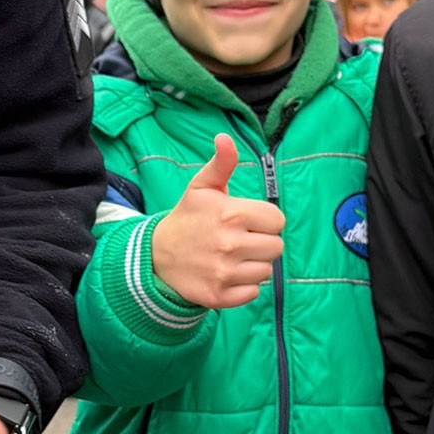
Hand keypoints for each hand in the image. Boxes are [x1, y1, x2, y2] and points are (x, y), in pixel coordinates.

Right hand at [149, 134, 285, 309]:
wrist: (155, 257)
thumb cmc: (187, 218)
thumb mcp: (201, 187)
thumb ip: (221, 163)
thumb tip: (225, 138)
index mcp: (230, 214)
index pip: (277, 220)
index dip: (265, 220)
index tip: (247, 221)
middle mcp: (229, 244)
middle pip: (276, 247)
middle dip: (262, 242)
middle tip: (240, 240)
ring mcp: (224, 272)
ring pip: (266, 271)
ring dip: (253, 265)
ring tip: (232, 257)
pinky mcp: (220, 296)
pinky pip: (254, 292)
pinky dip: (244, 286)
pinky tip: (227, 275)